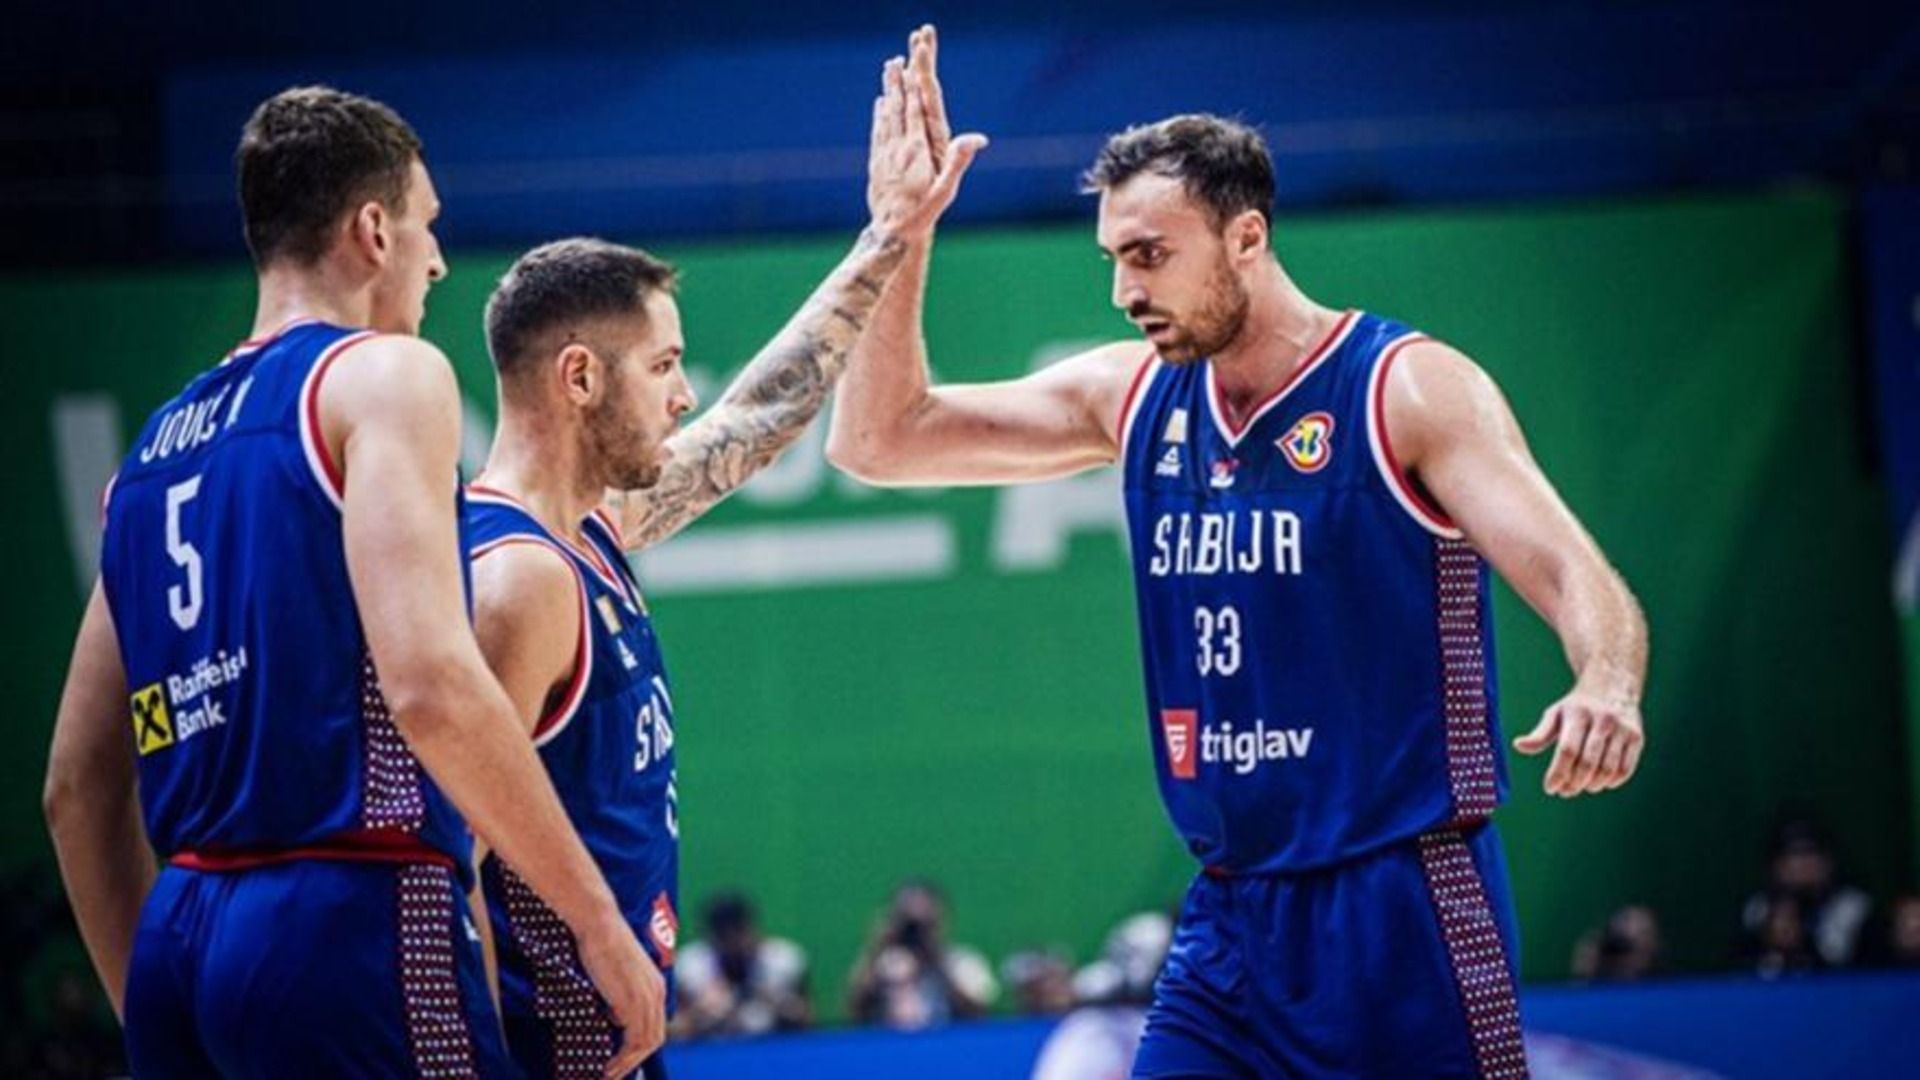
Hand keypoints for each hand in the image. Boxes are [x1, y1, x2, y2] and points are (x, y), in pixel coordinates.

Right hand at [575, 919, 666, 1077]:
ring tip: (608, 1074)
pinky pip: (635, 1041)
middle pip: (654, 1038)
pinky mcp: (634, 1002)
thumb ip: (619, 995)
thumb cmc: (600, 942)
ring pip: (647, 1043)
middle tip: (613, 1073)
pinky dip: (623, 1058)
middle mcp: (657, 993)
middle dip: (635, 1060)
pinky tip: (608, 1065)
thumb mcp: (616, 973)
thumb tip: (613, 1016)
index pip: (654, 1025)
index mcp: (655, 985)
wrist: (599, 924)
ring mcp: (648, 998)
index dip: (640, 1046)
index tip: (622, 1060)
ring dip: (628, 1064)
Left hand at [866, 25, 985, 241]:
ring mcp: (885, 156)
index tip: (913, 64)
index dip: (914, 87)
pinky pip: (878, 132)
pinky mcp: (876, 164)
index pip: (915, 111)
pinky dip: (880, 114)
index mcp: (916, 151)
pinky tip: (880, 104)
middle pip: (897, 108)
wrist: (891, 234)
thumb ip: (957, 161)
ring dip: (888, 91)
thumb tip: (977, 138)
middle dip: (898, 81)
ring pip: (886, 116)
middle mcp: (897, 149)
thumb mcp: (946, 190)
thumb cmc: (923, 215)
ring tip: (888, 70)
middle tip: (897, 58)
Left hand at [1513, 686, 1643, 796]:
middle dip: (1574, 783)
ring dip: (1593, 785)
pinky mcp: (1636, 737)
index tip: (1550, 788)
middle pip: (1588, 762)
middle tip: (1566, 792)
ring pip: (1608, 768)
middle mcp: (1602, 720)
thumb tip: (1518, 746)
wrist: (1612, 686)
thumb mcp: (1556, 714)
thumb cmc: (1577, 706)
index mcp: (1578, 715)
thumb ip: (1539, 734)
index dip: (1558, 773)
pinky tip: (1602, 783)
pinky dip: (1613, 781)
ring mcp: (1622, 729)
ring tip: (1583, 787)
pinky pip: (1626, 768)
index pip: (1567, 750)